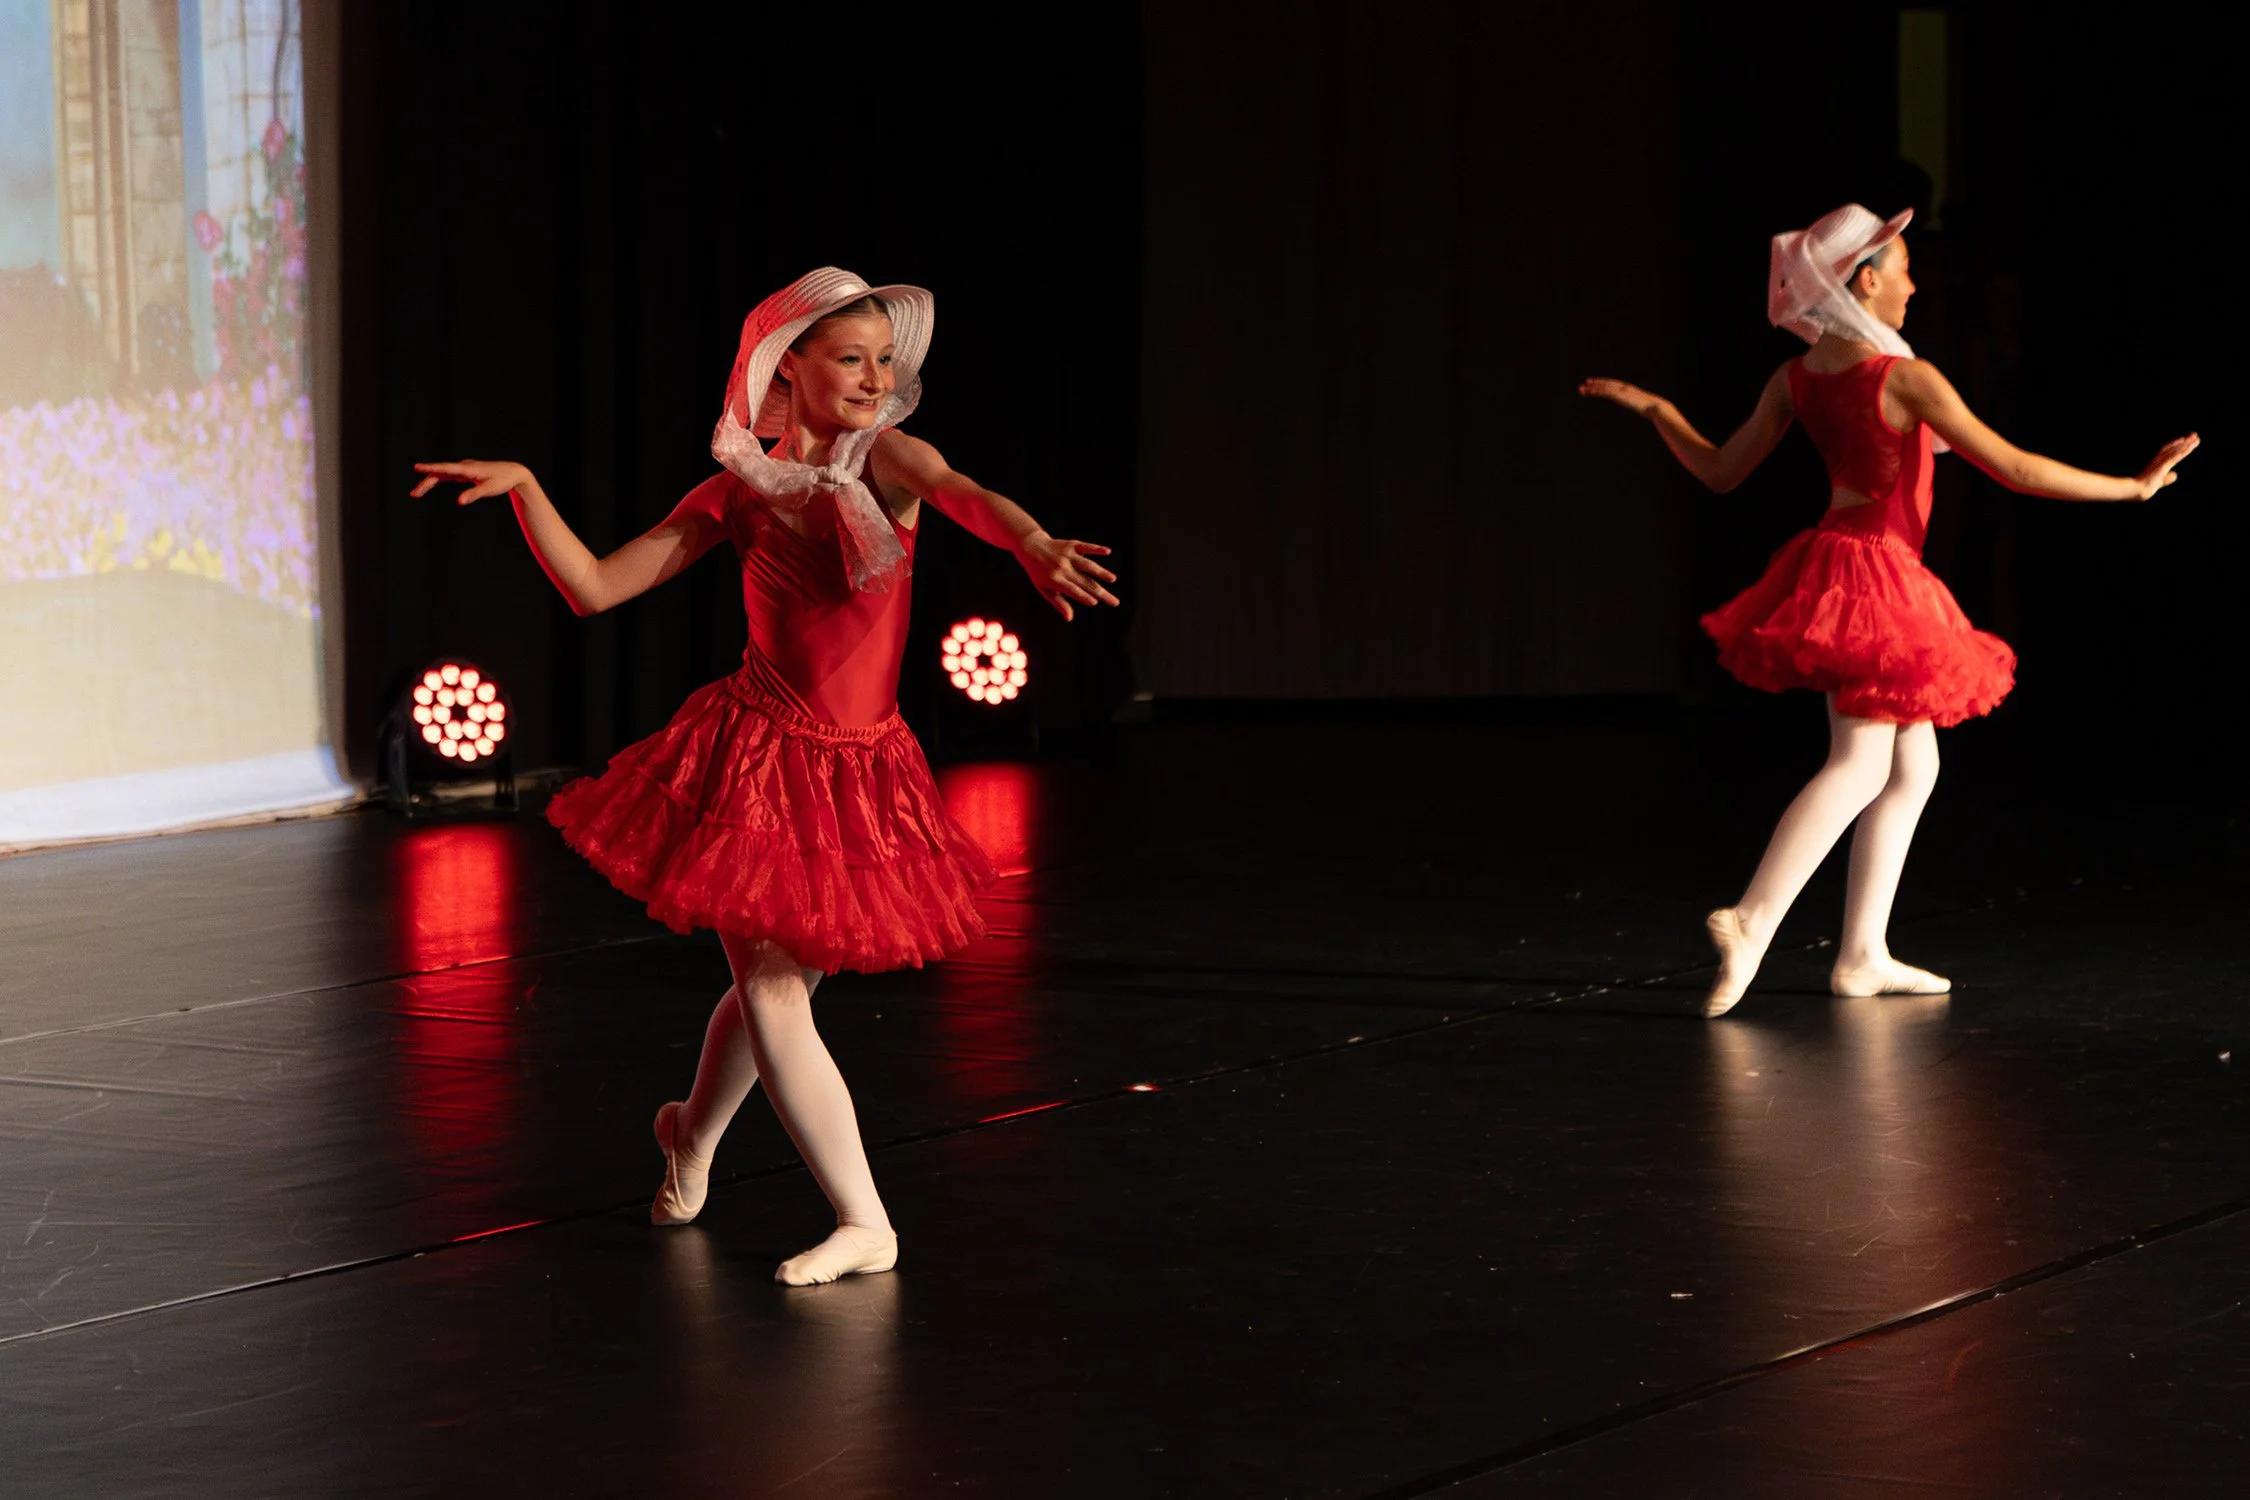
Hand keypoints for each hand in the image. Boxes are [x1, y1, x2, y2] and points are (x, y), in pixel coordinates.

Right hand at [411, 459, 531, 504]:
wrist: (514, 473)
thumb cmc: (503, 481)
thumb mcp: (489, 489)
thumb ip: (473, 494)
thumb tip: (459, 501)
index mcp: (467, 469)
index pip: (445, 468)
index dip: (430, 468)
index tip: (416, 468)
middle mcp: (464, 466)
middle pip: (440, 473)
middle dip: (425, 483)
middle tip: (413, 494)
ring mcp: (465, 468)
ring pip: (443, 474)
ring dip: (430, 482)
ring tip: (417, 493)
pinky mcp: (467, 472)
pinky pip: (449, 475)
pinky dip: (439, 479)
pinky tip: (432, 483)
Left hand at [1016, 532, 1118, 620]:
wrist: (1031, 546)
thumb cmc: (1038, 572)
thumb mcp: (1044, 589)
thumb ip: (1058, 603)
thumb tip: (1070, 619)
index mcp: (1055, 580)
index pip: (1072, 590)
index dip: (1082, 596)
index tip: (1094, 602)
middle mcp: (1062, 568)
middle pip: (1085, 582)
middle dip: (1101, 593)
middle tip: (1115, 602)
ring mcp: (1068, 555)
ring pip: (1087, 565)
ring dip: (1101, 572)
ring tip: (1112, 579)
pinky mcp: (1072, 545)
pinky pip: (1086, 547)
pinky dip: (1097, 549)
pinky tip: (1107, 552)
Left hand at [1578, 378, 1669, 418]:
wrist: (1659, 408)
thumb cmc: (1656, 411)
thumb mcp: (1645, 408)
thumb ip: (1642, 407)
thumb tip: (1646, 411)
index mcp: (1631, 391)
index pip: (1615, 385)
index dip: (1605, 384)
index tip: (1596, 385)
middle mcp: (1625, 389)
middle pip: (1608, 384)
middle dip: (1596, 384)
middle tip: (1584, 384)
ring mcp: (1623, 392)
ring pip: (1604, 387)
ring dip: (1592, 388)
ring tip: (1581, 389)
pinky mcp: (1621, 396)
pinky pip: (1606, 392)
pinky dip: (1597, 391)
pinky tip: (1589, 392)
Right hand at [2133, 433, 2199, 498]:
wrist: (2135, 490)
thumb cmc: (2143, 488)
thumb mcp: (2158, 482)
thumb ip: (2167, 478)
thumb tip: (2176, 474)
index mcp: (2155, 463)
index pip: (2167, 450)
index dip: (2175, 444)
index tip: (2184, 439)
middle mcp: (2158, 459)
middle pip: (2173, 448)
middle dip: (2185, 441)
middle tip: (2195, 435)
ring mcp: (2160, 462)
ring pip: (2176, 451)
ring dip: (2187, 444)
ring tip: (2196, 438)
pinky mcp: (2163, 466)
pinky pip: (2175, 457)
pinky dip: (2183, 451)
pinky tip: (2190, 447)